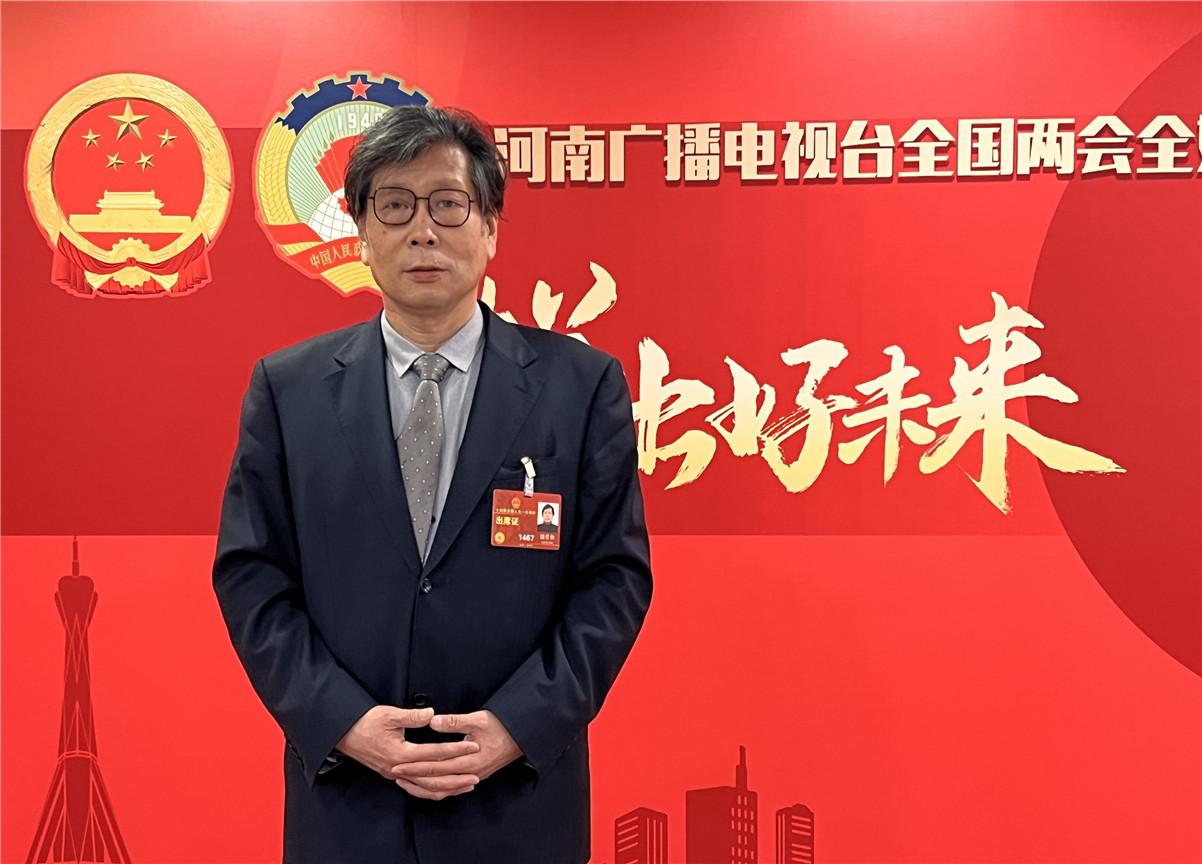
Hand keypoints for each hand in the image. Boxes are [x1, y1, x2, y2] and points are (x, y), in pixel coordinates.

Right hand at [335, 705, 480, 793]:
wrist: (344, 734)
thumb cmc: (365, 723)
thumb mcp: (389, 715)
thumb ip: (412, 717)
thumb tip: (432, 715)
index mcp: (401, 754)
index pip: (435, 754)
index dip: (456, 749)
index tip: (473, 746)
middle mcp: (399, 769)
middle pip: (434, 777)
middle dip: (457, 776)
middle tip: (477, 774)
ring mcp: (395, 775)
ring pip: (426, 788)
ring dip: (448, 787)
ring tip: (466, 786)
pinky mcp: (392, 775)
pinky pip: (416, 788)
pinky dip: (432, 790)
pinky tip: (444, 788)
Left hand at [389, 710, 522, 797]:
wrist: (521, 736)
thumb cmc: (501, 726)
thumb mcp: (479, 719)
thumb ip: (454, 722)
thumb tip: (432, 721)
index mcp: (470, 760)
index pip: (435, 767)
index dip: (415, 766)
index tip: (398, 764)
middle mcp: (471, 773)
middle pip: (436, 782)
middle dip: (413, 778)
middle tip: (395, 774)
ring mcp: (473, 777)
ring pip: (443, 790)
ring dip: (423, 787)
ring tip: (405, 782)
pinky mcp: (474, 776)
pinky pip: (451, 789)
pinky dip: (436, 789)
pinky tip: (426, 786)